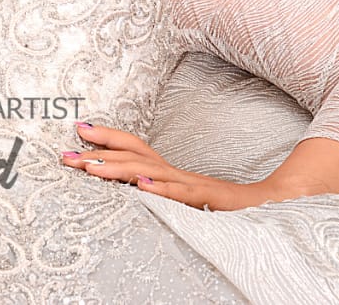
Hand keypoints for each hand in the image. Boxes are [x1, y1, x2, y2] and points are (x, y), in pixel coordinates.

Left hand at [60, 122, 281, 210]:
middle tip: (66, 154)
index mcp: (169, 173)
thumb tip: (130, 185)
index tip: (78, 130)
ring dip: (117, 168)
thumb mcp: (185, 200)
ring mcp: (192, 187)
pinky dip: (161, 190)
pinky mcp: (209, 203)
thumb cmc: (226, 206)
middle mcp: (177, 174)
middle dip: (98, 153)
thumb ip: (161, 191)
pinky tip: (141, 187)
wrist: (272, 208)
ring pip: (150, 173)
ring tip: (90, 167)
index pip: (134, 147)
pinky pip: (182, 197)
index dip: (107, 137)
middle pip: (134, 156)